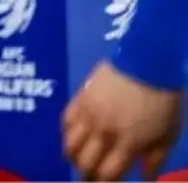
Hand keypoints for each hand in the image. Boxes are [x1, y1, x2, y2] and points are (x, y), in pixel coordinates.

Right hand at [63, 61, 181, 182]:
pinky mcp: (80, 98)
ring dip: (73, 157)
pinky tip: (75, 136)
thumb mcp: (168, 135)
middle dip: (86, 176)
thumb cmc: (163, 102)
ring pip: (70, 144)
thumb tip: (145, 180)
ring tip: (79, 160)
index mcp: (128, 143)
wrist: (147, 63)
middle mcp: (104, 131)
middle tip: (90, 179)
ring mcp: (89, 114)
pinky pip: (66, 121)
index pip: (107, 173)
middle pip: (85, 162)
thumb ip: (155, 160)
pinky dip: (68, 133)